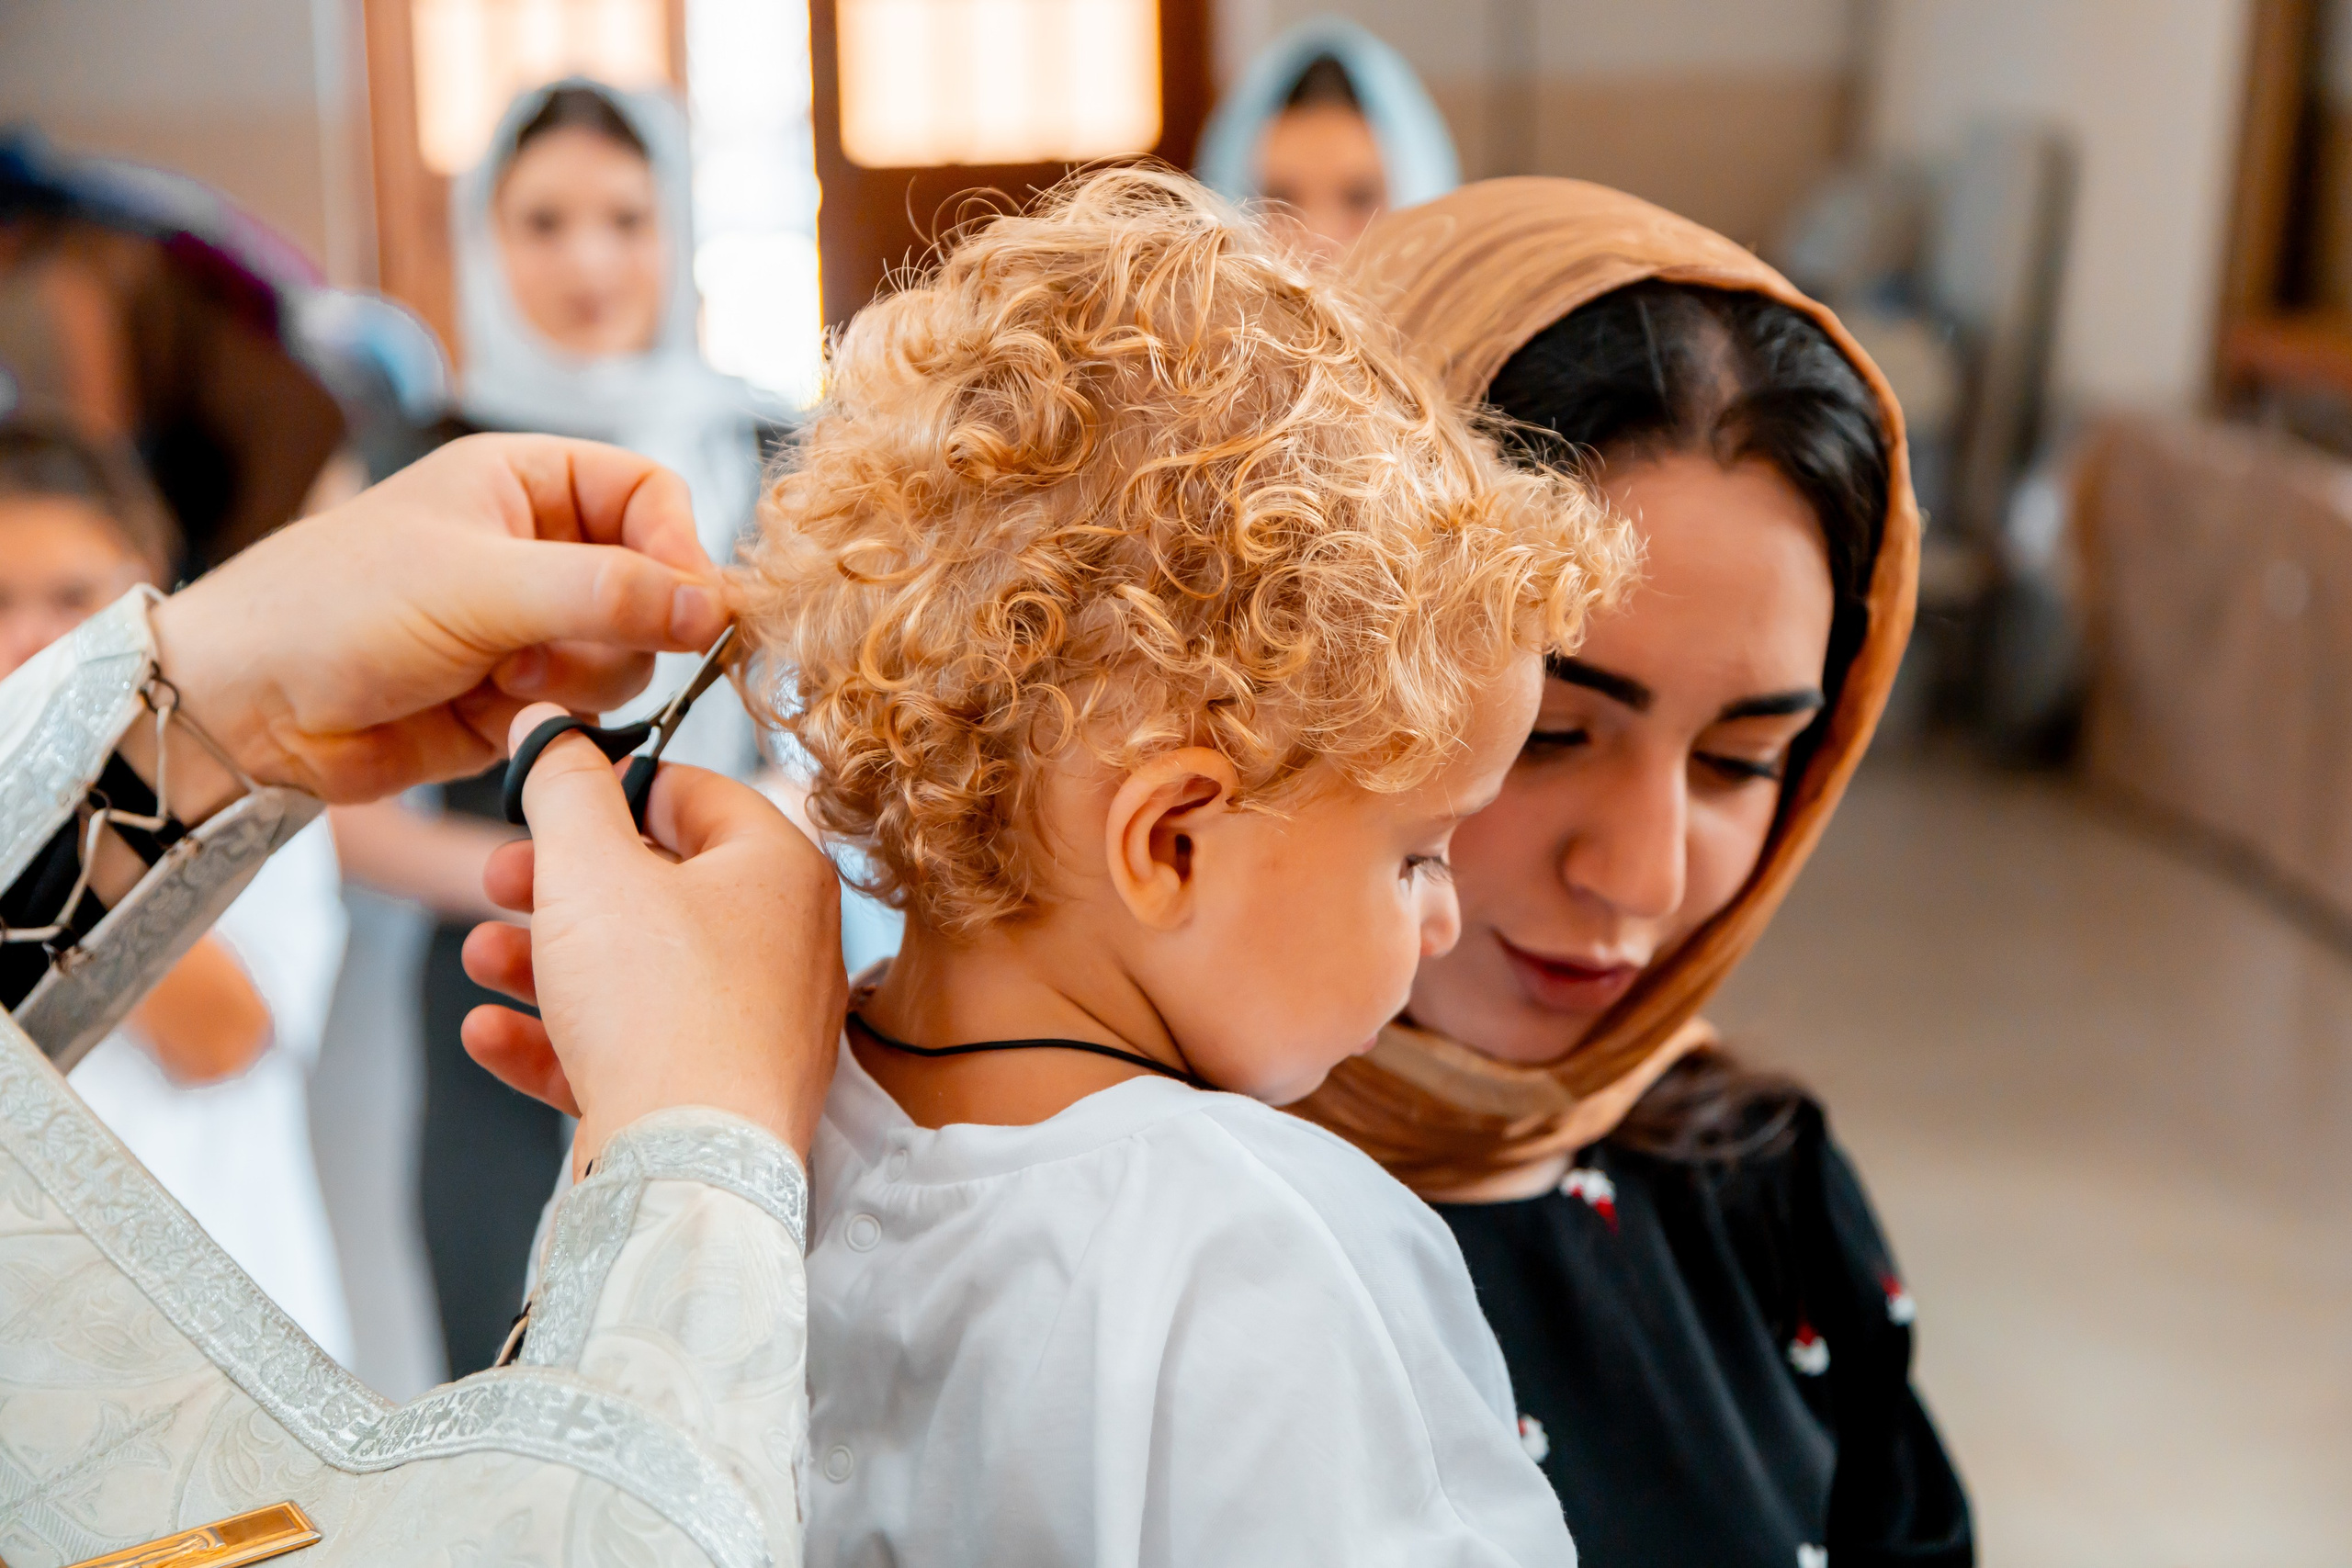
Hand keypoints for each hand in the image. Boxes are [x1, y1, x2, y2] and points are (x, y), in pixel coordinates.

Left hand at [142, 434, 729, 809]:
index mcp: (525, 482)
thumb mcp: (480, 583)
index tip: (689, 606)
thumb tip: (712, 606)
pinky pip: (588, 709)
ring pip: (628, 656)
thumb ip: (605, 592)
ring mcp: (532, 626)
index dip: (679, 547)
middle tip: (565, 642)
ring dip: (578, 675)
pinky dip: (551, 715)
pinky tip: (488, 708)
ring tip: (503, 676)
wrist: (250, 709)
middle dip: (621, 625)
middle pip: (653, 584)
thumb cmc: (335, 609)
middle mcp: (538, 549)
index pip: (650, 495)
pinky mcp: (521, 696)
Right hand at [459, 704, 846, 1164]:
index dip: (608, 788)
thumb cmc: (659, 1008)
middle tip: (496, 881)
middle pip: (657, 888)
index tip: (542, 797)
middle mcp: (785, 943)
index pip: (693, 794)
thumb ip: (563, 787)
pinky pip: (635, 1050)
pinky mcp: (719, 1096)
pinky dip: (562, 1040)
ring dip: (546, 962)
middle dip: (560, 886)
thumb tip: (551, 726)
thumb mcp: (590, 869)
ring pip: (637, 974)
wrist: (692, 1170)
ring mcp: (757, 1026)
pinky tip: (489, 1034)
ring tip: (482, 959)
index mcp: (779, 869)